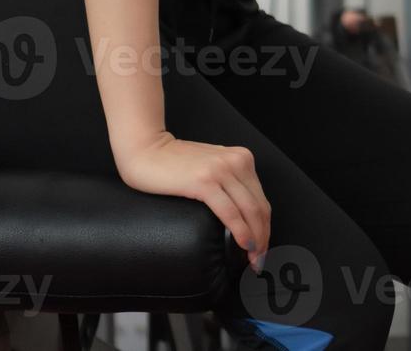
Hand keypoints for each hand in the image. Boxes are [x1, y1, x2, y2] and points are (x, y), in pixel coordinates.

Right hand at [116, 132, 270, 272]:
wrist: (145, 150)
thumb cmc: (173, 163)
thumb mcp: (211, 167)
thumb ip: (228, 181)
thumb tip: (241, 213)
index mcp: (241, 159)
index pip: (261, 199)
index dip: (265, 226)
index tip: (263, 246)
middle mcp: (237, 162)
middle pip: (260, 207)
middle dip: (263, 237)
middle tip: (259, 260)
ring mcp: (222, 170)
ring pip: (250, 211)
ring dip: (256, 239)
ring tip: (253, 258)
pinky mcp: (205, 182)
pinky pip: (230, 212)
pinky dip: (241, 231)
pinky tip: (244, 244)